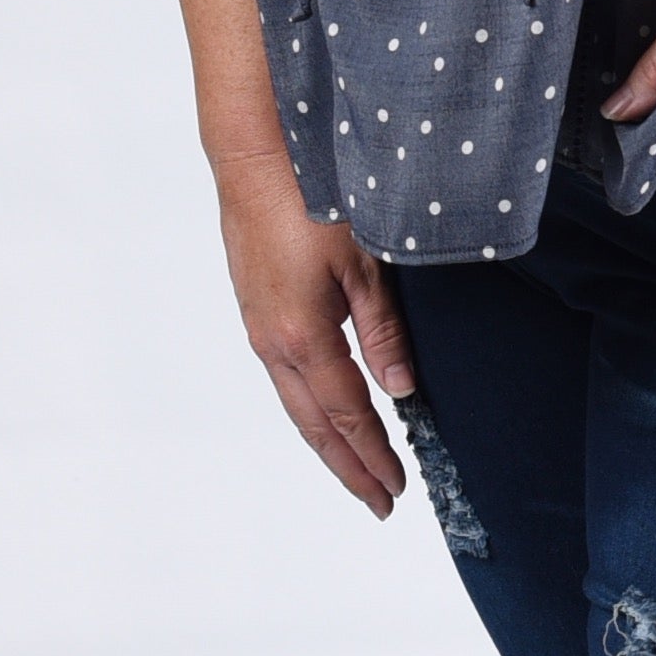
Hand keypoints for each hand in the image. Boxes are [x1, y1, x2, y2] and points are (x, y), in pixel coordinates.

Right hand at [214, 144, 414, 518]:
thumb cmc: (313, 196)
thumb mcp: (365, 260)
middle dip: (348, 465)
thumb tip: (400, 390)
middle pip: (315, 423)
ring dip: (327, 437)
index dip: (373, 454)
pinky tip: (325, 404)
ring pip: (296, 401)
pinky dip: (310, 403)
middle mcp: (274, 342)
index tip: (395, 489)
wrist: (254, 155)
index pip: (347, 413)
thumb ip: (383, 329)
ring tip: (356, 464)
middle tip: (379, 500)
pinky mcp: (256, 306)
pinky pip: (286, 373)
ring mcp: (259, 325)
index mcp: (303, 337)